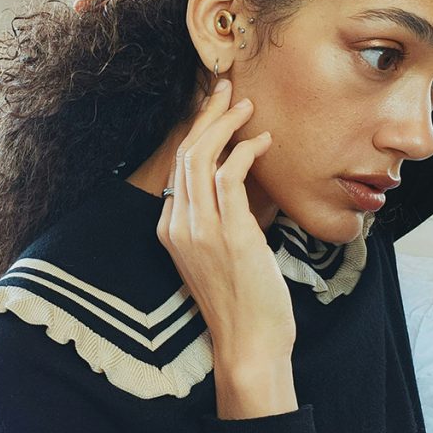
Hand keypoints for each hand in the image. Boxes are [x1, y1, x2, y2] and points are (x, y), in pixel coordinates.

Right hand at [156, 79, 296, 368]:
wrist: (248, 344)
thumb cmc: (242, 303)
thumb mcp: (221, 256)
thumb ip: (221, 220)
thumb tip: (241, 185)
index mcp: (170, 229)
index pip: (178, 166)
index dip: (196, 130)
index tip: (216, 109)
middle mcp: (178, 225)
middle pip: (185, 153)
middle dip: (206, 115)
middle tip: (226, 88)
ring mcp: (200, 229)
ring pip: (201, 157)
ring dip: (225, 124)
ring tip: (246, 106)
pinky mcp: (228, 233)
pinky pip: (229, 175)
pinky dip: (244, 151)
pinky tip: (262, 141)